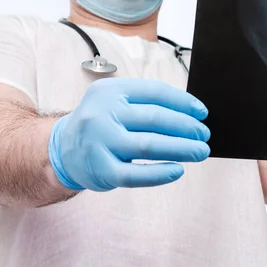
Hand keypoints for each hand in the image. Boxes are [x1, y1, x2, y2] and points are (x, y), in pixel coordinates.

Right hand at [48, 78, 210, 190]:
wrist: (61, 149)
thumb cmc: (102, 123)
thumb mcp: (116, 101)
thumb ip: (147, 103)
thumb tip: (192, 114)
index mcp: (111, 91)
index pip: (155, 92)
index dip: (183, 102)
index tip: (203, 113)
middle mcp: (103, 114)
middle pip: (155, 119)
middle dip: (186, 127)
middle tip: (204, 135)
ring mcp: (100, 143)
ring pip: (149, 146)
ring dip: (181, 149)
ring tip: (200, 151)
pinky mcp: (100, 170)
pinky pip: (135, 175)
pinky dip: (160, 174)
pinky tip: (178, 170)